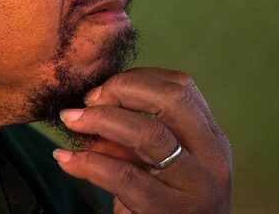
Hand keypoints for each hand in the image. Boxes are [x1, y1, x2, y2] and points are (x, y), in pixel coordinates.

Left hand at [53, 67, 231, 212]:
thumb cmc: (164, 204)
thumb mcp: (159, 165)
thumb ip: (135, 134)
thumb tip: (88, 105)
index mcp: (212, 139)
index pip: (181, 87)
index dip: (137, 78)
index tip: (103, 89)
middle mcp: (212, 159)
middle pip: (172, 99)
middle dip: (123, 89)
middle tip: (88, 100)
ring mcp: (197, 187)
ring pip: (150, 134)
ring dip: (101, 120)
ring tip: (71, 120)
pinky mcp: (170, 212)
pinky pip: (125, 177)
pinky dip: (88, 164)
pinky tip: (66, 160)